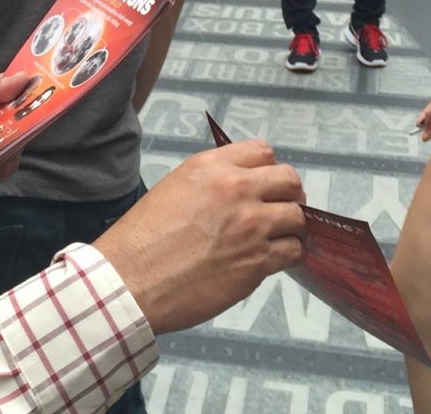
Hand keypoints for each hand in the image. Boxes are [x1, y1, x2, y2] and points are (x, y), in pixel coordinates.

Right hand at [95, 140, 305, 334]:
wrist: (133, 277)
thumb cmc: (143, 236)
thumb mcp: (176, 186)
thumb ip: (212, 182)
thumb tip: (238, 189)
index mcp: (212, 166)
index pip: (263, 152)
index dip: (267, 169)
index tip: (264, 184)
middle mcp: (237, 189)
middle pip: (290, 180)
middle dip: (290, 194)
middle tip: (280, 209)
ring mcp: (251, 225)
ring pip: (297, 217)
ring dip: (290, 227)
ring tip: (277, 238)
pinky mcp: (257, 261)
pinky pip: (293, 251)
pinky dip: (288, 254)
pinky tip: (274, 259)